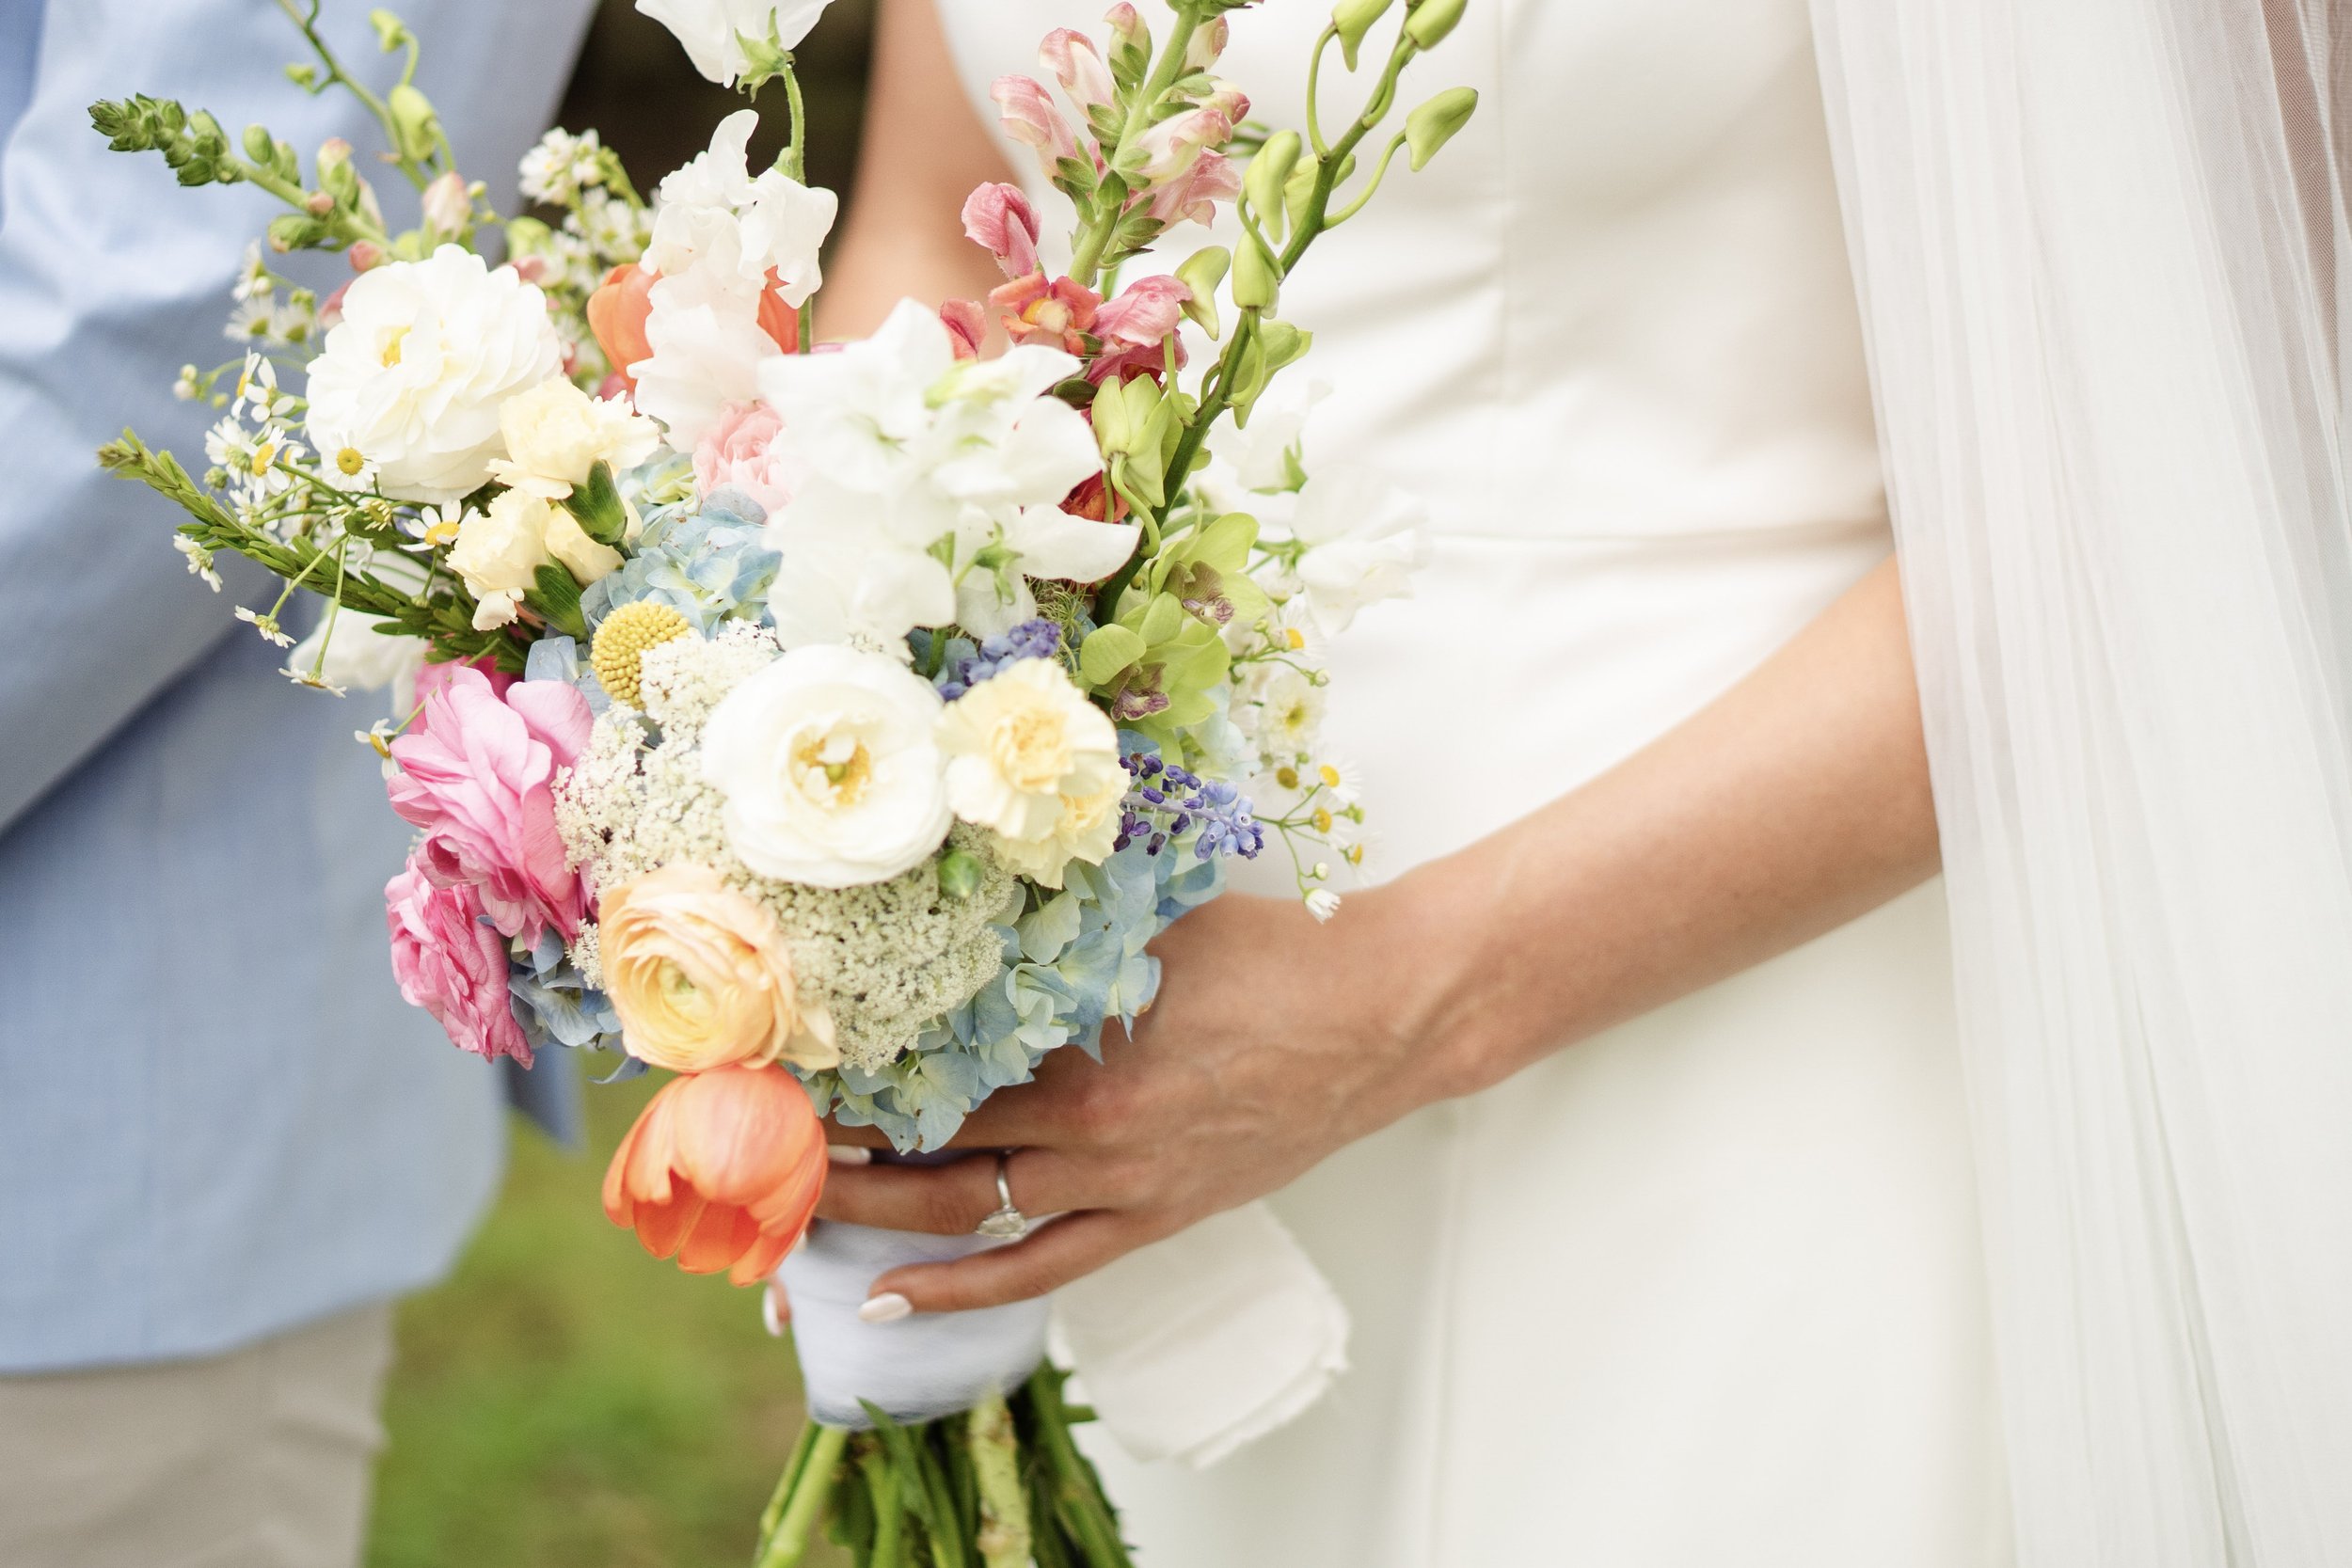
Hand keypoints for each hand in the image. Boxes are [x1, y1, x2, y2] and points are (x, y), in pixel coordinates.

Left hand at [810, 886, 1451, 1314]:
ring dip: (871, 1213)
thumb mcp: (1148, 916)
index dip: (844, 1068)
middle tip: (753, 1136)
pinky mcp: (1156, 1219)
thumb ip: (1053, 924)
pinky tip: (887, 1297)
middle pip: (927, 1147)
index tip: (775, 1057)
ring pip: (964, 1216)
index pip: (927, 1066)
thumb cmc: (1272, 950)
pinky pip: (1040, 1268)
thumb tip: (953, 893)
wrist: (1383, 1016)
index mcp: (1081, 1049)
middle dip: (834, 1145)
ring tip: (789, 1210)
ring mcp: (1123, 1187)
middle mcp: (1089, 1132)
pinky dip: (960, 1290)